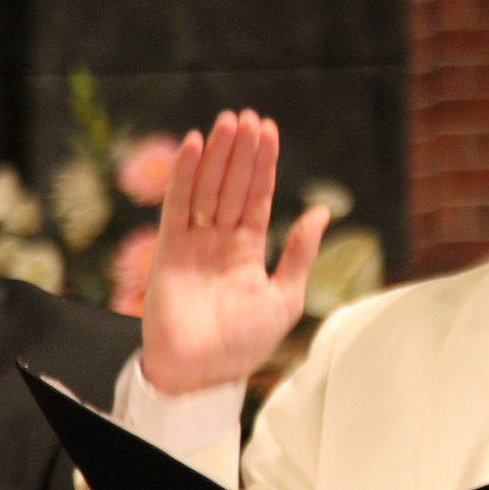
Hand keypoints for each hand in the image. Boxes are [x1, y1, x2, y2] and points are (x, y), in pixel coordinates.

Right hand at [141, 110, 328, 394]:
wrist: (201, 373)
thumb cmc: (244, 343)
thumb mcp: (285, 297)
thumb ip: (300, 252)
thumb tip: (320, 211)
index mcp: (248, 249)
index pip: (256, 196)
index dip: (262, 164)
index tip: (268, 131)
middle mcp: (220, 240)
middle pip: (232, 184)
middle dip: (241, 151)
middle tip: (247, 116)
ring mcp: (193, 242)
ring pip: (206, 187)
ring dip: (216, 154)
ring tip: (227, 122)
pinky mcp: (168, 249)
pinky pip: (176, 205)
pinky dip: (183, 174)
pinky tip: (192, 146)